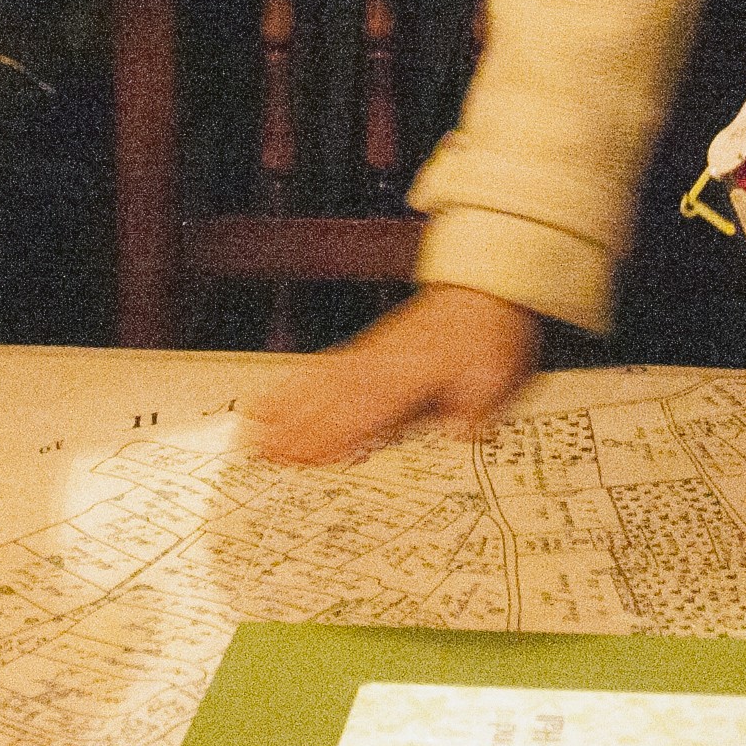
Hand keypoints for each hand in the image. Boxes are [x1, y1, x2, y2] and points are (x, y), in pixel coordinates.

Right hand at [239, 283, 540, 463]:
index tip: (300, 458)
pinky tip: (276, 396)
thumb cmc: (488, 333)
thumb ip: (475, 408)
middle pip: (327, 402)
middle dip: (291, 428)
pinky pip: (323, 369)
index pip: (362, 413)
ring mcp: (367, 356)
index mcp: (409, 377)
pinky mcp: (365, 350)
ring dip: (282, 408)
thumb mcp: (496, 373)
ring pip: (317, 386)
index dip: (330, 437)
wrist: (484, 287)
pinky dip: (295, 385)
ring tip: (250, 429)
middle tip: (254, 450)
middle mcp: (379, 366)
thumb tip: (460, 435)